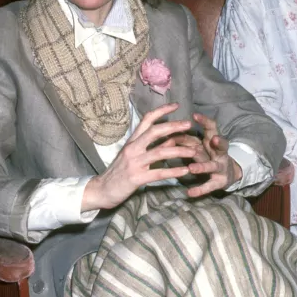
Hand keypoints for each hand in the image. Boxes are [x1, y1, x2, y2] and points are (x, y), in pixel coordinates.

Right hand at [81, 103, 195, 210]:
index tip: (176, 106)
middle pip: (154, 131)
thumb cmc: (119, 172)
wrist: (102, 190)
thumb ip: (151, 146)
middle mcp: (132, 148)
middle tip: (189, 125)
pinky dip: (173, 171)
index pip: (147, 120)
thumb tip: (171, 138)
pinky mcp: (136, 178)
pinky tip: (184, 171)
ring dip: (179, 150)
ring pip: (160, 152)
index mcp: (132, 141)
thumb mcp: (133, 156)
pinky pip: (158, 173)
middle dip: (173, 126)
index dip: (162, 111)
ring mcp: (134, 162)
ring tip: (194, 151)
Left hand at [175, 113, 241, 198]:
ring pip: (212, 167)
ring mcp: (220, 168)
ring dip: (202, 167)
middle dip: (219, 143)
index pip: (212, 128)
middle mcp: (220, 153)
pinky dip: (199, 189)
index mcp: (214, 142)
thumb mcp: (202, 145)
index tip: (195, 115)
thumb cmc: (210, 155)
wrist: (229, 173)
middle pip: (221, 146)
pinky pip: (208, 186)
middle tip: (213, 139)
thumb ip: (187, 139)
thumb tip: (167, 131)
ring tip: (192, 168)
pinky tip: (190, 193)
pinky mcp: (219, 182)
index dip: (205, 122)